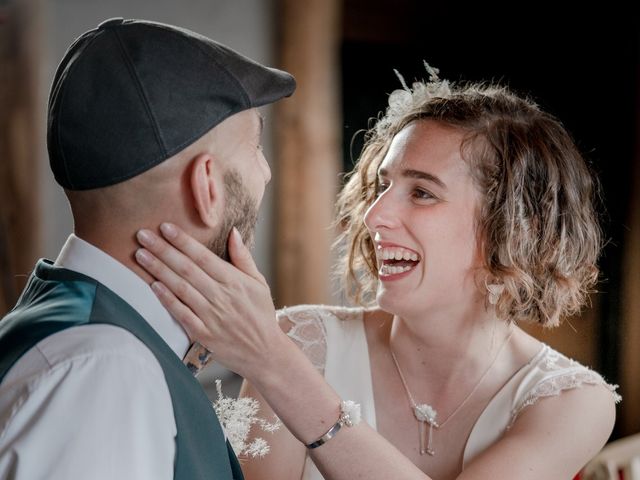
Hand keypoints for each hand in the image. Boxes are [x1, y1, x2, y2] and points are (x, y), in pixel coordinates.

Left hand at [134, 223, 284, 377]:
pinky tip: (152, 285)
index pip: (203, 256)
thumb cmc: (261, 315)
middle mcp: (221, 296)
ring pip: (180, 288)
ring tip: (140, 255)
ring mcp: (211, 316)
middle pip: (186, 269)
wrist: (265, 353)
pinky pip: (181, 313)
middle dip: (163, 250)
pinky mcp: (203, 334)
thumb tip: (232, 231)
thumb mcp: (259, 283)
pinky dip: (166, 299)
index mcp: (234, 281)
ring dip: (158, 270)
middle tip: (142, 235)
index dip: (183, 241)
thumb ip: (243, 257)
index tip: (165, 227)